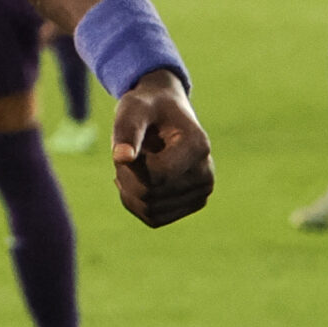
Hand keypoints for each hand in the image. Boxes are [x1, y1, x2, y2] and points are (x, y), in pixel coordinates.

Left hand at [110, 69, 213, 226]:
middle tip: (126, 152)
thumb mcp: (133, 109)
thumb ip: (127, 130)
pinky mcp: (190, 205)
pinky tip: (135, 180)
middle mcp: (206, 174)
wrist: (164, 114)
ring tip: (133, 163)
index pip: (157, 175)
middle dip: (126, 176)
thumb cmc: (147, 107)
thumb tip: (121, 158)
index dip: (129, 165)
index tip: (124, 145)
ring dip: (129, 189)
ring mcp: (201, 193)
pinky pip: (153, 219)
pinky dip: (135, 202)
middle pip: (150, 195)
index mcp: (198, 146)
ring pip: (150, 211)